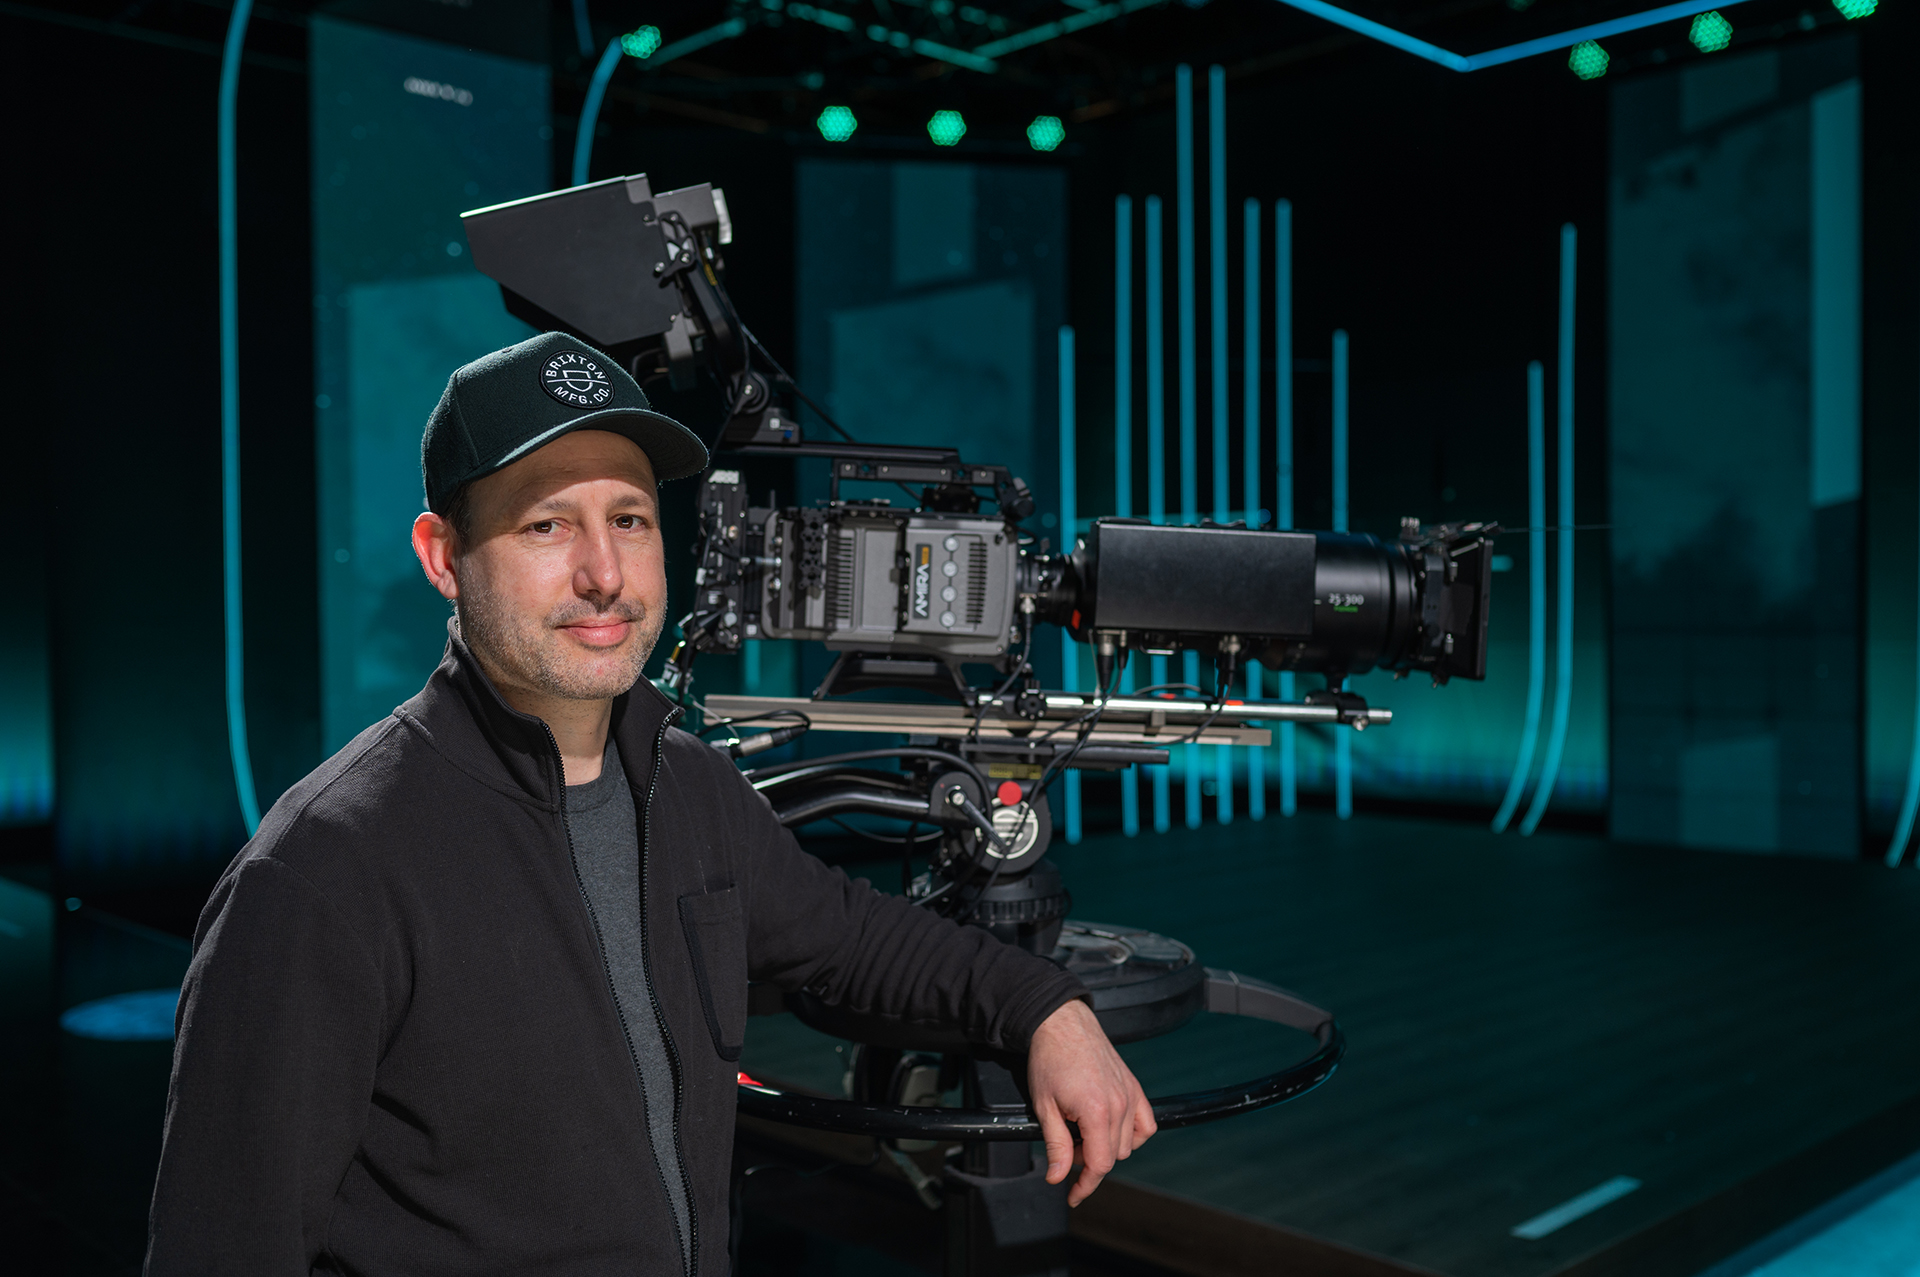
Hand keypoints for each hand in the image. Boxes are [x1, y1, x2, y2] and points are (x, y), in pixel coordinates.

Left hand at [1026, 998, 1156, 1205]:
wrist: (1062, 1023)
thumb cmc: (1049, 1060)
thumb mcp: (1044, 1107)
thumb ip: (1055, 1145)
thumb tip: (1057, 1177)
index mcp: (1096, 1111)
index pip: (1100, 1164)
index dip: (1085, 1184)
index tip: (1072, 1193)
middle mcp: (1120, 1104)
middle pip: (1113, 1156)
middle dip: (1088, 1163)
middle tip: (1066, 1150)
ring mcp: (1131, 1095)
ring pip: (1128, 1144)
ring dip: (1107, 1148)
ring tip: (1083, 1136)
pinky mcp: (1135, 1086)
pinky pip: (1145, 1124)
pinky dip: (1133, 1134)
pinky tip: (1113, 1130)